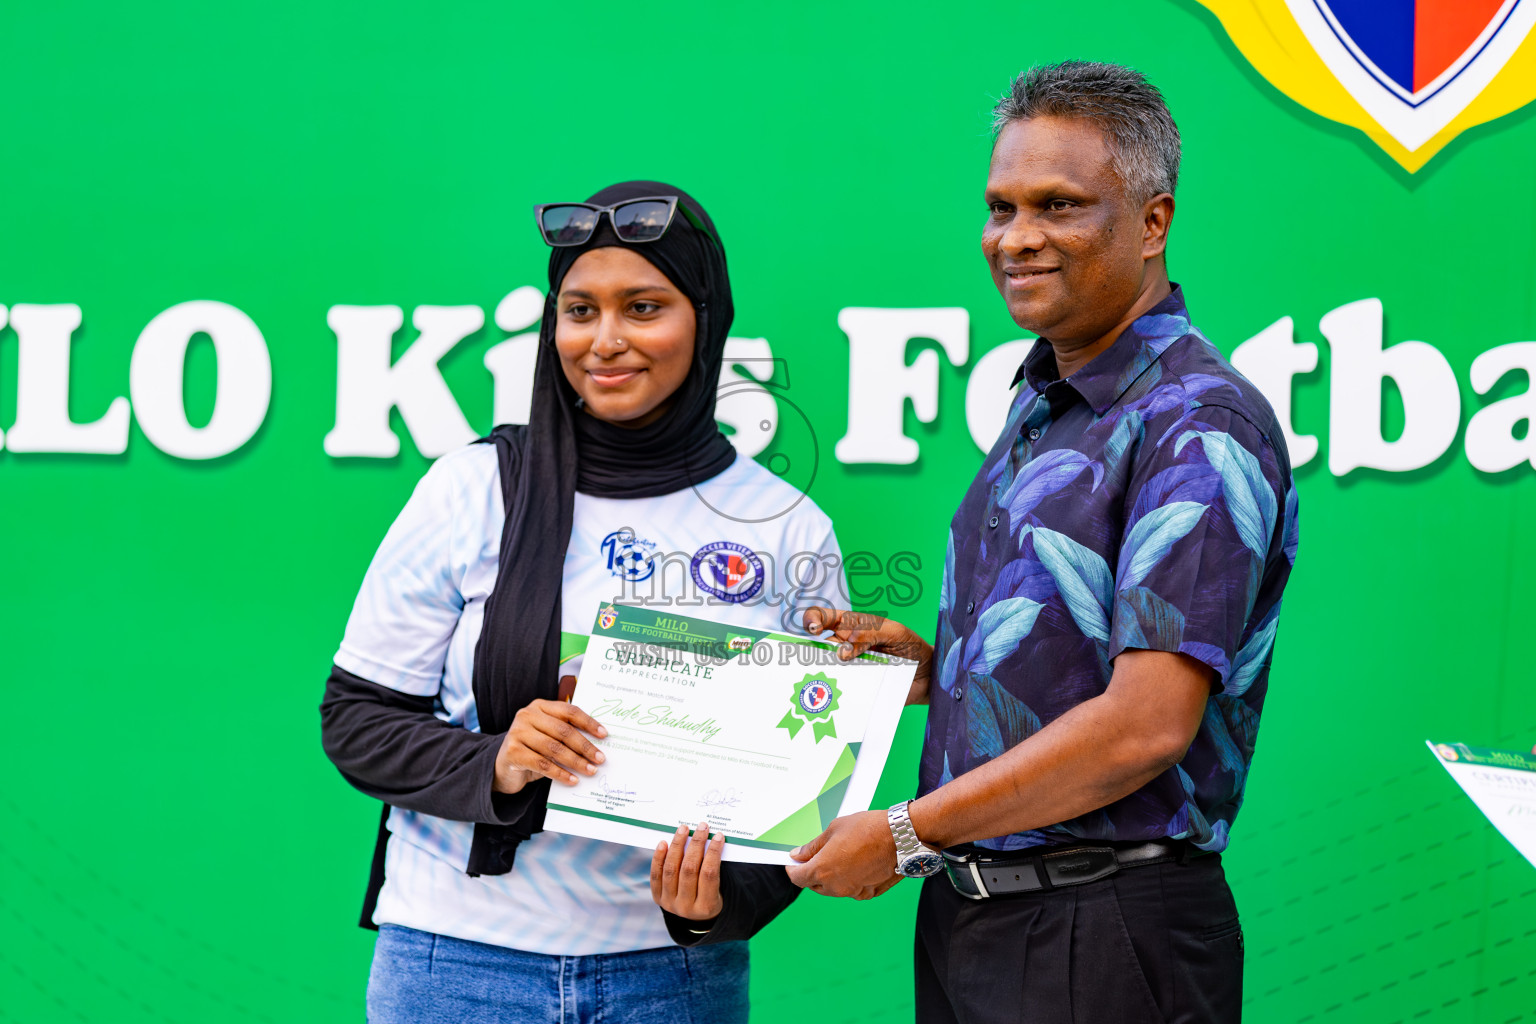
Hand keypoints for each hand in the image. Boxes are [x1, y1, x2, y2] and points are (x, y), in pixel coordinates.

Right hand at [493, 697, 607, 793]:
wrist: (502, 767)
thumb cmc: (532, 750)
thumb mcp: (549, 737)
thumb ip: (565, 735)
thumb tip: (596, 747)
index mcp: (540, 706)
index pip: (569, 711)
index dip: (588, 722)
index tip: (604, 735)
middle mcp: (527, 715)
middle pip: (563, 730)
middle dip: (585, 746)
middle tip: (600, 759)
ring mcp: (517, 732)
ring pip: (554, 748)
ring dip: (575, 761)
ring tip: (590, 770)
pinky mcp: (512, 752)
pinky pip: (542, 764)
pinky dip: (560, 773)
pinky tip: (572, 780)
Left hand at [650, 821, 724, 920]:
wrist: (694, 918)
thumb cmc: (711, 897)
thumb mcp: (719, 890)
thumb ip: (714, 869)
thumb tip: (712, 839)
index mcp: (706, 906)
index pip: (709, 874)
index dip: (713, 853)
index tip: (718, 836)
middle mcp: (686, 907)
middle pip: (689, 869)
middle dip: (696, 845)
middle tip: (701, 827)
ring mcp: (669, 903)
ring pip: (671, 869)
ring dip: (677, 846)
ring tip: (683, 829)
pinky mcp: (658, 898)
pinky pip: (656, 875)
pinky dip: (659, 858)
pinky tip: (664, 843)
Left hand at [784, 810, 901, 899]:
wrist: (900, 837)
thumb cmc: (867, 829)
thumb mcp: (834, 830)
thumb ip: (814, 847)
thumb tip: (799, 855)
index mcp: (822, 870)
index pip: (798, 878)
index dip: (793, 869)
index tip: (794, 862)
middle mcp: (835, 886)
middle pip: (814, 886)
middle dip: (811, 873)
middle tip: (816, 857)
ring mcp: (853, 892)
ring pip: (833, 889)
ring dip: (830, 878)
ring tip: (840, 858)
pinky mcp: (869, 893)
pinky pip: (852, 891)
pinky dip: (849, 881)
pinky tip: (856, 865)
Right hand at [803, 607, 933, 705]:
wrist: (929, 676)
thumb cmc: (912, 646)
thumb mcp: (895, 632)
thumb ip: (870, 633)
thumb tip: (845, 646)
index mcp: (852, 626)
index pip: (823, 618)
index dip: (812, 620)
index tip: (813, 629)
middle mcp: (845, 647)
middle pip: (819, 646)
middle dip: (816, 650)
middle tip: (830, 656)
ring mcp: (849, 668)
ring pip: (826, 670)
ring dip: (824, 672)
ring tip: (836, 674)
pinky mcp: (856, 688)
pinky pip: (840, 691)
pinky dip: (834, 693)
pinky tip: (838, 693)